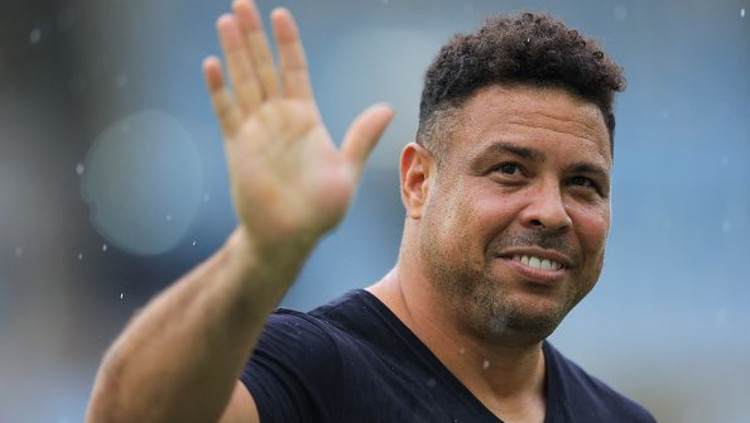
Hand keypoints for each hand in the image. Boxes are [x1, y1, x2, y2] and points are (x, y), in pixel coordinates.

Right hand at [203, 0, 393, 249]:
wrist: (289, 238)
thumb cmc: (320, 210)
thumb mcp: (346, 171)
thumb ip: (361, 138)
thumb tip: (387, 107)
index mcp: (305, 118)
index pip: (295, 70)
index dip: (287, 42)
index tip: (280, 15)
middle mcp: (278, 118)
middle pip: (264, 67)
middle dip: (254, 35)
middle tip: (242, 3)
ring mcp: (255, 131)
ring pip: (243, 82)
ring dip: (234, 52)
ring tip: (226, 20)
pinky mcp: (237, 148)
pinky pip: (226, 112)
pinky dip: (218, 90)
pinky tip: (212, 64)